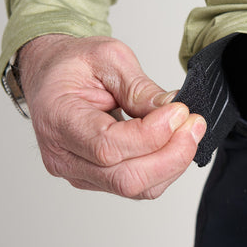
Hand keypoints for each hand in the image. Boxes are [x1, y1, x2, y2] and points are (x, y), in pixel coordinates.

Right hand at [18, 34, 205, 198]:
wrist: (51, 76)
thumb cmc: (72, 65)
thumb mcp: (108, 58)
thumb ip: (140, 88)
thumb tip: (172, 110)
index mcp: (58, 119)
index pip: (107, 145)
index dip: (152, 134)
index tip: (179, 111)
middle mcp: (63, 156)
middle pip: (125, 178)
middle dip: (171, 154)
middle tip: (194, 125)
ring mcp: (79, 172)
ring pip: (136, 188)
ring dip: (172, 163)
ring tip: (190, 132)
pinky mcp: (97, 179)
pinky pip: (137, 187)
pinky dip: (164, 169)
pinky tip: (175, 145)